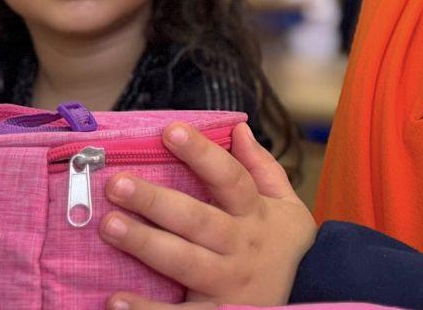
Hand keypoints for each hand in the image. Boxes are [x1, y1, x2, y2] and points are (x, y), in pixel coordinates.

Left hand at [100, 122, 314, 309]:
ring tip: (109, 226)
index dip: (202, 153)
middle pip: (197, 219)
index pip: (230, 177)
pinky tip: (116, 300)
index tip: (171, 131)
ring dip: (145, 244)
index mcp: (255, 214)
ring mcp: (227, 283)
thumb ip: (263, 168)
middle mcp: (240, 246)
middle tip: (118, 184)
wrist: (312, 297)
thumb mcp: (287, 205)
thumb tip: (239, 129)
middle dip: (156, 201)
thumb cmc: (288, 249)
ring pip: (183, 261)